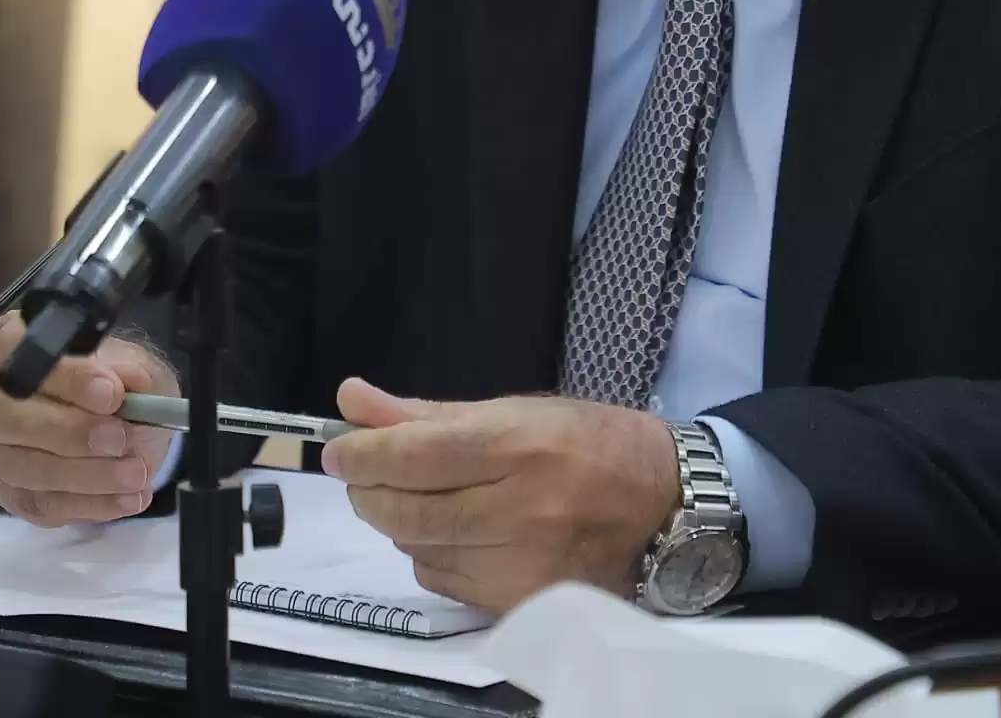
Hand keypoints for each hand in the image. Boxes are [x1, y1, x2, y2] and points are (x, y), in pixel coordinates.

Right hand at [0, 311, 180, 526]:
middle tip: (121, 439)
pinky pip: (38, 505)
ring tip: (135, 474)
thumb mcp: (129, 362)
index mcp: (7, 343)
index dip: (64, 377)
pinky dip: (87, 504)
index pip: (16, 352)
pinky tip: (126, 499)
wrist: (117, 417)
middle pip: (2, 416)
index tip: (112, 394)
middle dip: (66, 432)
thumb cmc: (112, 377)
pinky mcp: (2, 490)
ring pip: (20, 467)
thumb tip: (128, 382)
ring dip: (84, 475)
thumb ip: (127, 369)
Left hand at [321, 380, 680, 612]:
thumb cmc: (591, 441)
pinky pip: (446, 580)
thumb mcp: (518, 410)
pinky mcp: (523, 601)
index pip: (418, 454)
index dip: (365, 452)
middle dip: (370, 491)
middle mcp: (521, 507)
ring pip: (421, 548)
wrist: (664, 503)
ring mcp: (522, 561)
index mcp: (521, 444)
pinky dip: (430, 554)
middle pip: (410, 509)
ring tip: (413, 496)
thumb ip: (429, 413)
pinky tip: (449, 531)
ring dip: (399, 523)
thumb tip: (352, 399)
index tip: (337, 448)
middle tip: (360, 474)